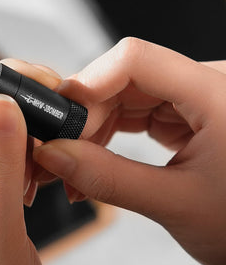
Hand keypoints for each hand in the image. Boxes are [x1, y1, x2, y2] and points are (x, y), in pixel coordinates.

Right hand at [34, 37, 225, 264]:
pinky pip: (134, 111)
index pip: (136, 60)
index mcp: (218, 95)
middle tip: (59, 151)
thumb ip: (108, 178)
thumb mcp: (177, 205)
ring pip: (123, 95)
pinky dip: (108, 134)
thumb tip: (55, 155)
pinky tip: (94, 158)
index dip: (89, 81)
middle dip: (84, 115)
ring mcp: (194, 99)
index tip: (60, 113)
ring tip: (74, 164)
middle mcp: (207, 86)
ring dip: (92, 128)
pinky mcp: (184, 114)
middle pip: (123, 77)